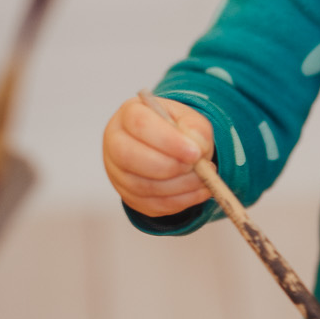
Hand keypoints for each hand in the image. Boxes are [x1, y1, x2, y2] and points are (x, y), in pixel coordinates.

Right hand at [102, 94, 213, 217]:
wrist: (173, 148)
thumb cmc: (177, 129)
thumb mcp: (191, 119)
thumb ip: (196, 128)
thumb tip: (197, 147)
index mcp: (129, 114)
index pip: (140, 124)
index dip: (168, 140)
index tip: (195, 152)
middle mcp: (115, 142)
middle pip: (129, 157)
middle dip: (169, 166)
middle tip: (197, 166)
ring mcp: (117, 172)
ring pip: (142, 186)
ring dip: (179, 186)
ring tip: (204, 178)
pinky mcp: (129, 196)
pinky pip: (152, 204)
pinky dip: (180, 201)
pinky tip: (199, 191)